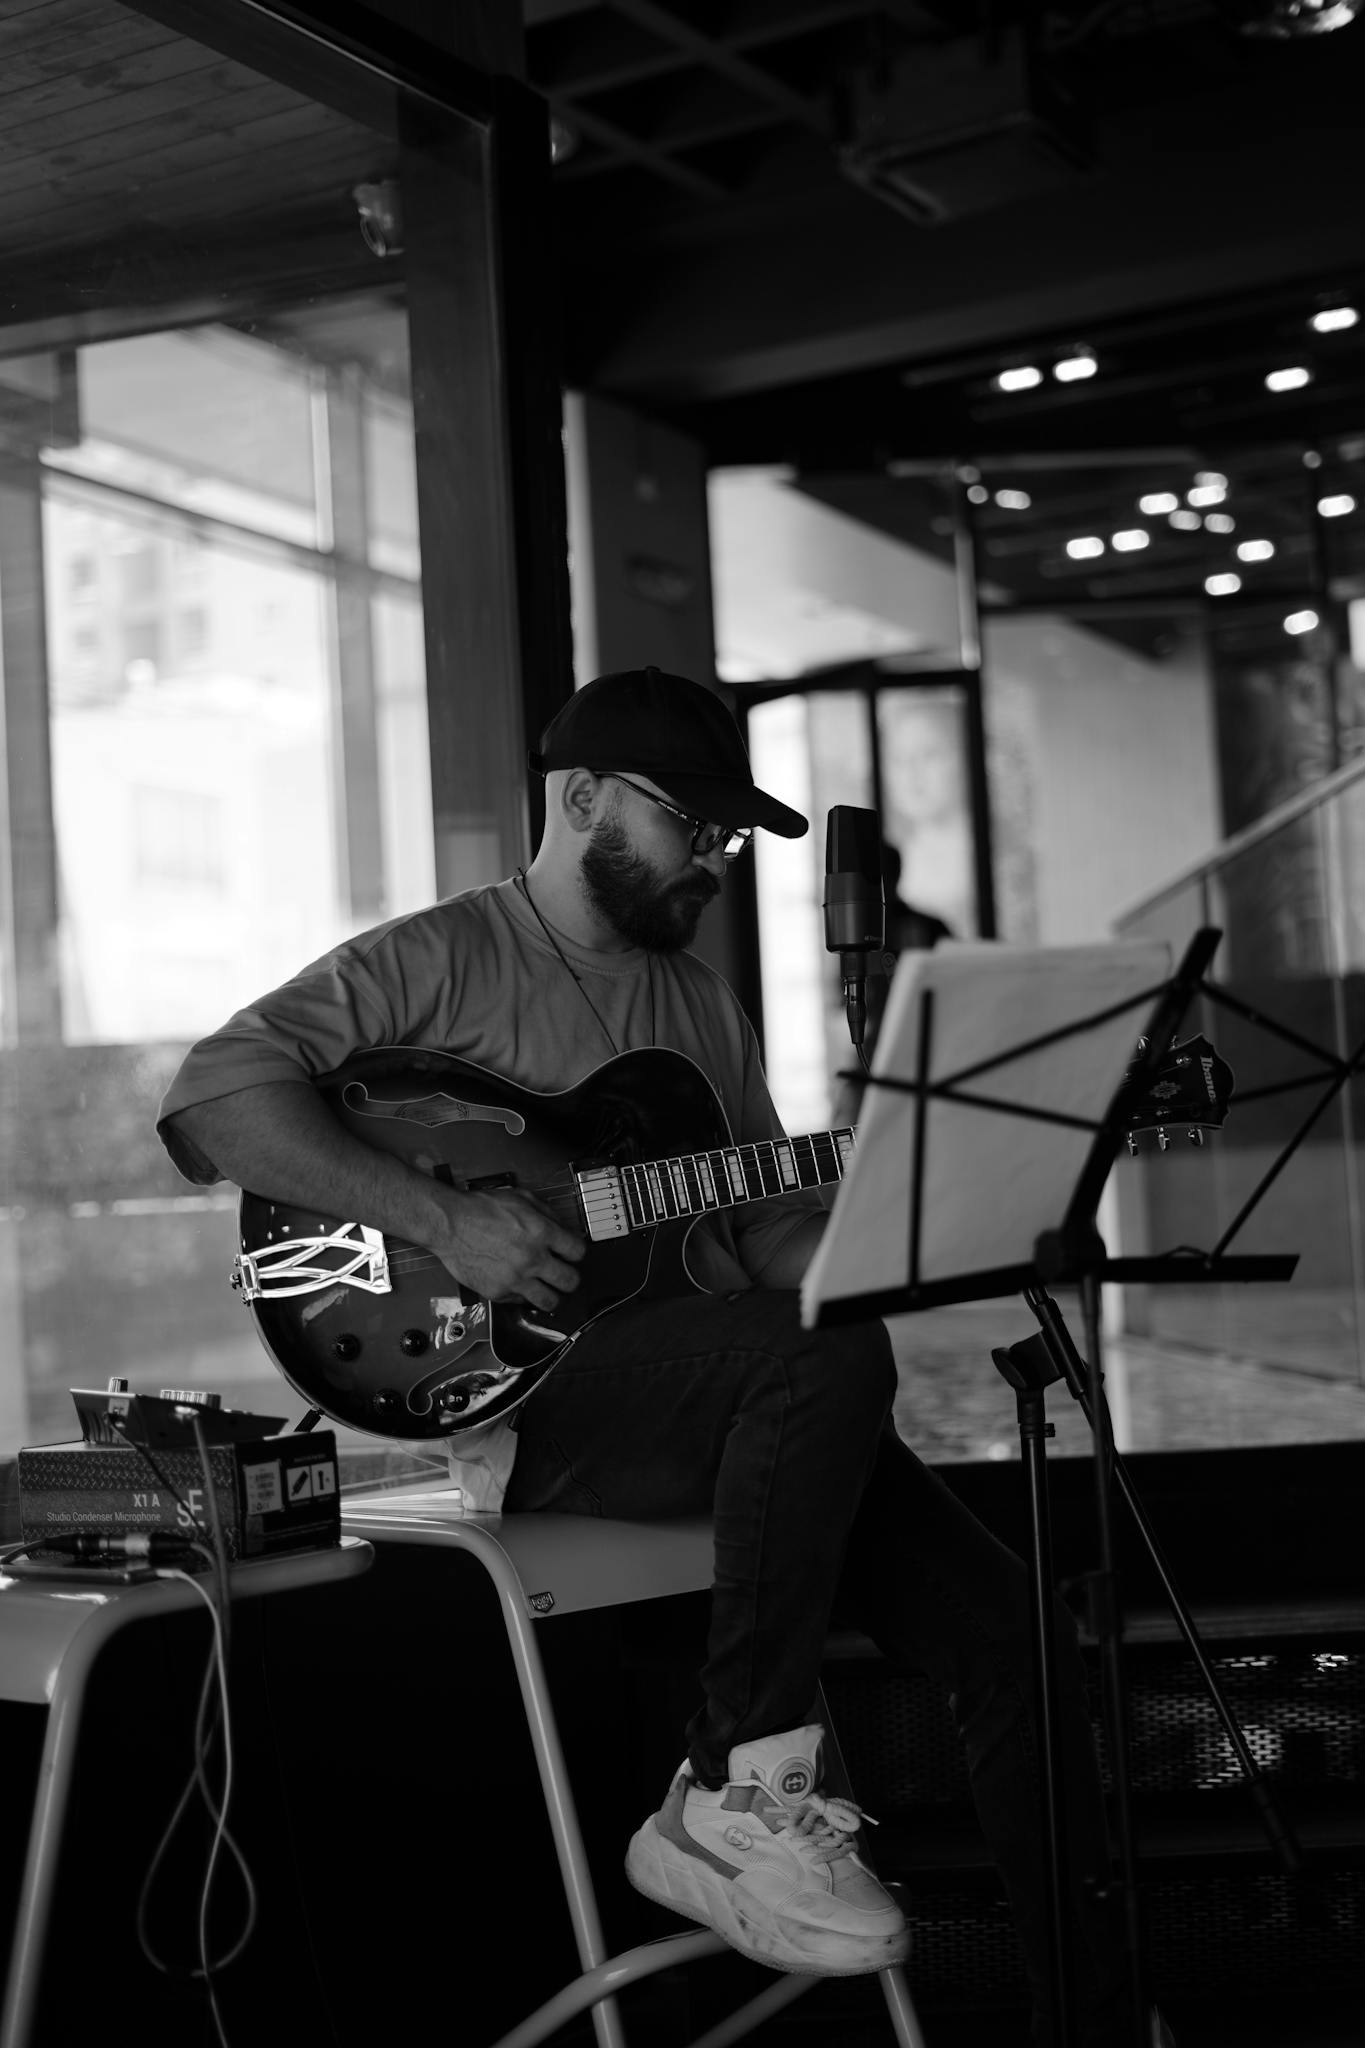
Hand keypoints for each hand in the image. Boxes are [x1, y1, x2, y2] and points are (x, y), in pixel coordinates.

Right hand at [436, 1186, 585, 1311]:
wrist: (449, 1224)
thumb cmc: (480, 1209)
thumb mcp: (521, 1198)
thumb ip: (548, 1214)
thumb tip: (566, 1229)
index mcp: (541, 1233)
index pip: (578, 1252)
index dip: (577, 1252)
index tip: (571, 1253)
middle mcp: (532, 1258)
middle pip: (570, 1281)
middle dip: (570, 1278)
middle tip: (563, 1274)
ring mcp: (515, 1278)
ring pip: (549, 1301)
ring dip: (552, 1294)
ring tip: (547, 1288)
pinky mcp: (498, 1292)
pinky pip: (521, 1301)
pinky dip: (523, 1295)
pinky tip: (519, 1283)